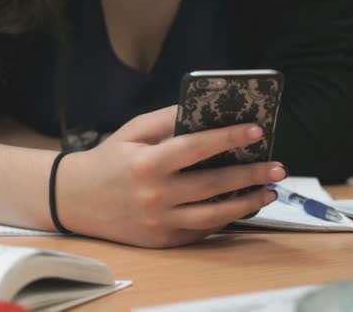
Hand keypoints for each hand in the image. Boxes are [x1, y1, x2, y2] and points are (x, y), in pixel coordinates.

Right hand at [56, 106, 285, 247]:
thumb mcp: (132, 131)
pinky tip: (240, 206)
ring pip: (212, 216)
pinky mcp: (162, 241)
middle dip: (250, 175)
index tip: (257, 130)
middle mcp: (155, 195)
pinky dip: (224, 219)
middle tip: (278, 167)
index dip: (228, 138)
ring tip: (269, 192)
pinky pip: (200, 232)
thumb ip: (167, 120)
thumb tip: (205, 112)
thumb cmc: (108, 159)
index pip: (196, 148)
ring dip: (246, 204)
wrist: (74, 200)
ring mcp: (159, 222)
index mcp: (147, 163)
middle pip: (212, 186)